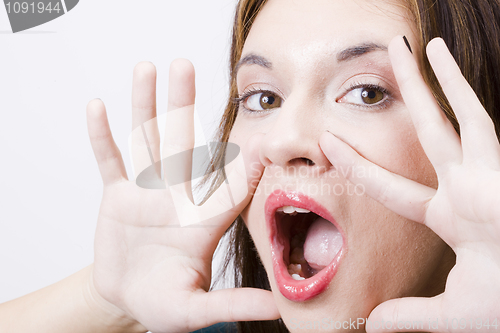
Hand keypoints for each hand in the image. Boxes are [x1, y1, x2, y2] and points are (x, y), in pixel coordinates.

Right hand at [86, 60, 278, 332]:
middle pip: (181, 143)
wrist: (127, 297)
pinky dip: (102, 137)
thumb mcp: (195, 310)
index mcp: (202, 221)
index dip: (240, 163)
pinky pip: (109, 161)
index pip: (226, 186)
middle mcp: (177, 196)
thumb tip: (279, 309)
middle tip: (186, 65)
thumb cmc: (164, 302)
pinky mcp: (117, 196)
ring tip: (146, 68)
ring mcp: (145, 192)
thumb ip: (232, 304)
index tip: (254, 135)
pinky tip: (98, 107)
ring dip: (145, 105)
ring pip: (146, 140)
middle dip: (182, 105)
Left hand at [320, 37, 499, 331]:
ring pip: (449, 116)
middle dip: (403, 100)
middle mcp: (464, 185)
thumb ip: (413, 314)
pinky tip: (440, 54)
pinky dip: (460, 86)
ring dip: (431, 78)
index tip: (327, 144)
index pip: (390, 186)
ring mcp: (485, 172)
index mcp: (449, 214)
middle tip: (383, 63)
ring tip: (413, 43)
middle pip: (423, 133)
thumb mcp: (455, 311)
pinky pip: (477, 117)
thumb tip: (372, 324)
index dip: (357, 165)